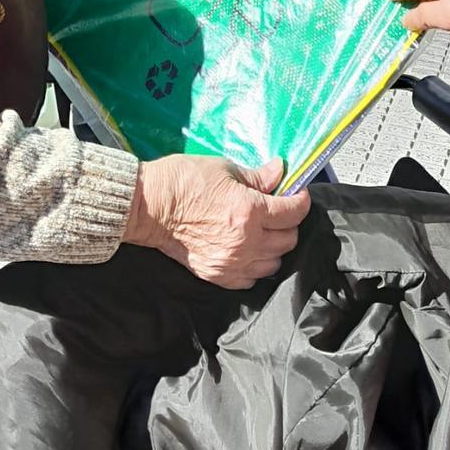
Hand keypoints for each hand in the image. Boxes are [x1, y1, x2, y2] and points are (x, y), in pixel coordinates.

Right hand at [124, 155, 310, 288]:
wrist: (149, 206)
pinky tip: (249, 250)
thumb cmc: (184, 181)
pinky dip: (256, 266)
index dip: (300, 200)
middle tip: (280, 209)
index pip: (293, 213)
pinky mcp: (217, 275)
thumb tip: (280, 172)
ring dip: (275, 246)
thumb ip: (257, 177)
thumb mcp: (225, 169)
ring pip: (274, 263)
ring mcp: (231, 262)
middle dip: (289, 223)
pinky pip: (251, 279)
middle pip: (288, 240)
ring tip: (265, 231)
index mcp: (249, 211)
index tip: (297, 194)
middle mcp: (245, 241)